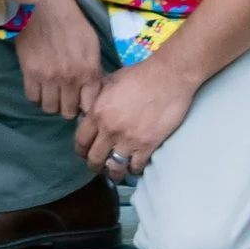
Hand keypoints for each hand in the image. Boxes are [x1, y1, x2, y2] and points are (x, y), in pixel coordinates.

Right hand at [15, 0, 104, 120]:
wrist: (45, 6)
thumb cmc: (72, 22)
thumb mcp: (92, 46)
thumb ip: (93, 70)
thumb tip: (91, 90)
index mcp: (89, 71)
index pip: (89, 106)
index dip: (84, 107)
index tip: (80, 102)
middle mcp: (70, 79)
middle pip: (67, 112)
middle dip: (67, 107)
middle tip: (64, 97)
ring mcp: (49, 78)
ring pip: (49, 108)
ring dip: (51, 103)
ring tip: (50, 92)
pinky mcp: (30, 73)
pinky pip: (32, 98)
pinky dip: (36, 96)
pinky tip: (38, 87)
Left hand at [75, 53, 198, 182]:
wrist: (169, 76)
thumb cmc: (139, 75)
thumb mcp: (110, 81)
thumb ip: (97, 98)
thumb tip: (88, 108)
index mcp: (97, 113)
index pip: (80, 141)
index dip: (81, 150)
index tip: (84, 153)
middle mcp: (109, 130)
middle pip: (94, 158)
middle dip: (94, 165)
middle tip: (98, 166)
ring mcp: (128, 139)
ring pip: (114, 167)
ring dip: (113, 172)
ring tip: (115, 173)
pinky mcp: (148, 145)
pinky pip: (136, 166)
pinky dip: (134, 169)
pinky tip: (134, 166)